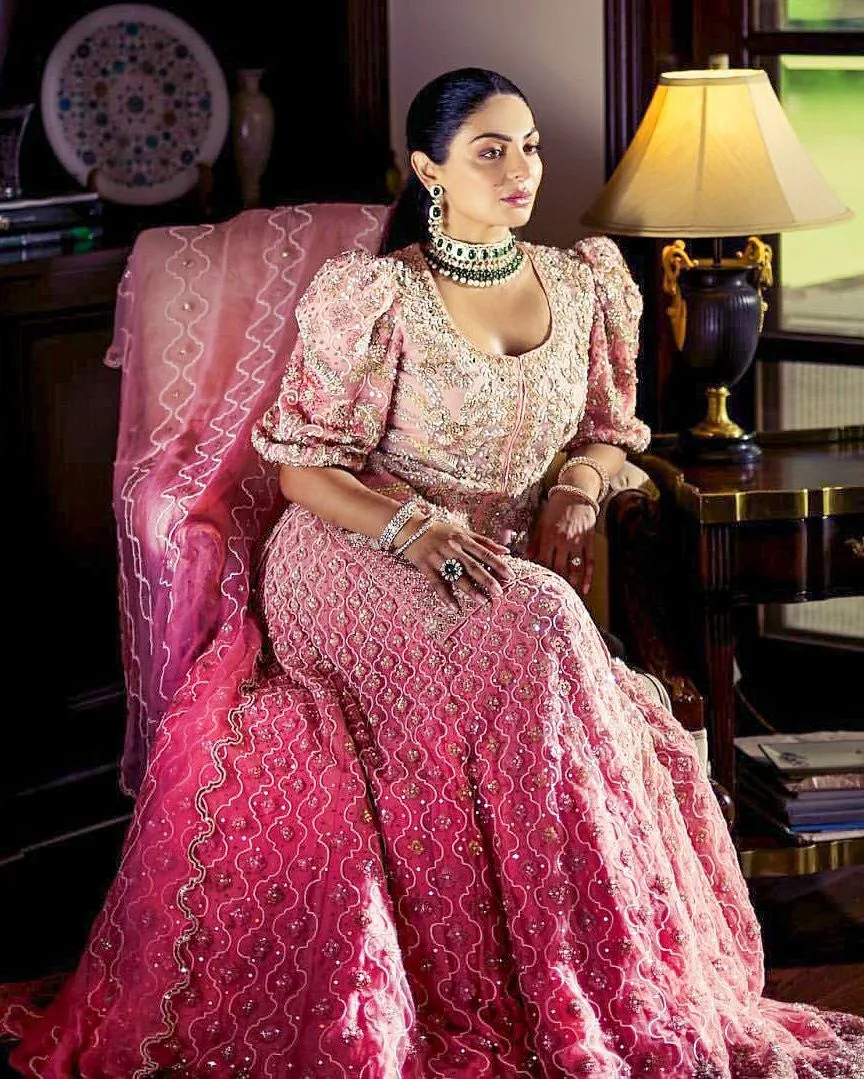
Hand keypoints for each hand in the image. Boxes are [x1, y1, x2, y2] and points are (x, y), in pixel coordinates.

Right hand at [398, 518, 513, 608]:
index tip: (510, 575)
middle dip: (486, 579)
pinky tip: (455, 609)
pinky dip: (446, 597)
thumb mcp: (461, 530)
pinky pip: (437, 584)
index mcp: (462, 538)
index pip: (484, 552)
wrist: (409, 527)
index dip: (498, 564)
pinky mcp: (425, 566)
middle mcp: (451, 548)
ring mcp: (437, 557)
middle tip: (499, 592)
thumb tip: (506, 550)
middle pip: (472, 565)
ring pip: (456, 576)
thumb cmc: (439, 530)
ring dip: (470, 590)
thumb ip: (483, 541)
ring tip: (483, 602)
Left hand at [526, 490, 596, 593]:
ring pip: (574, 568)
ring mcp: (578, 542)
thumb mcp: (541, 522)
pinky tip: (585, 588)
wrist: (575, 494)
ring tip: (567, 594)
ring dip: (570, 582)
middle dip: (555, 581)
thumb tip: (526, 557)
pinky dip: (587, 577)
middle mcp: (563, 541)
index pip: (543, 561)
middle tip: (551, 594)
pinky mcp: (589, 542)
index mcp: (549, 537)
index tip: (537, 584)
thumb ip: (535, 541)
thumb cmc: (555, 508)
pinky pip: (589, 562)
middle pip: (558, 567)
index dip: (540, 573)